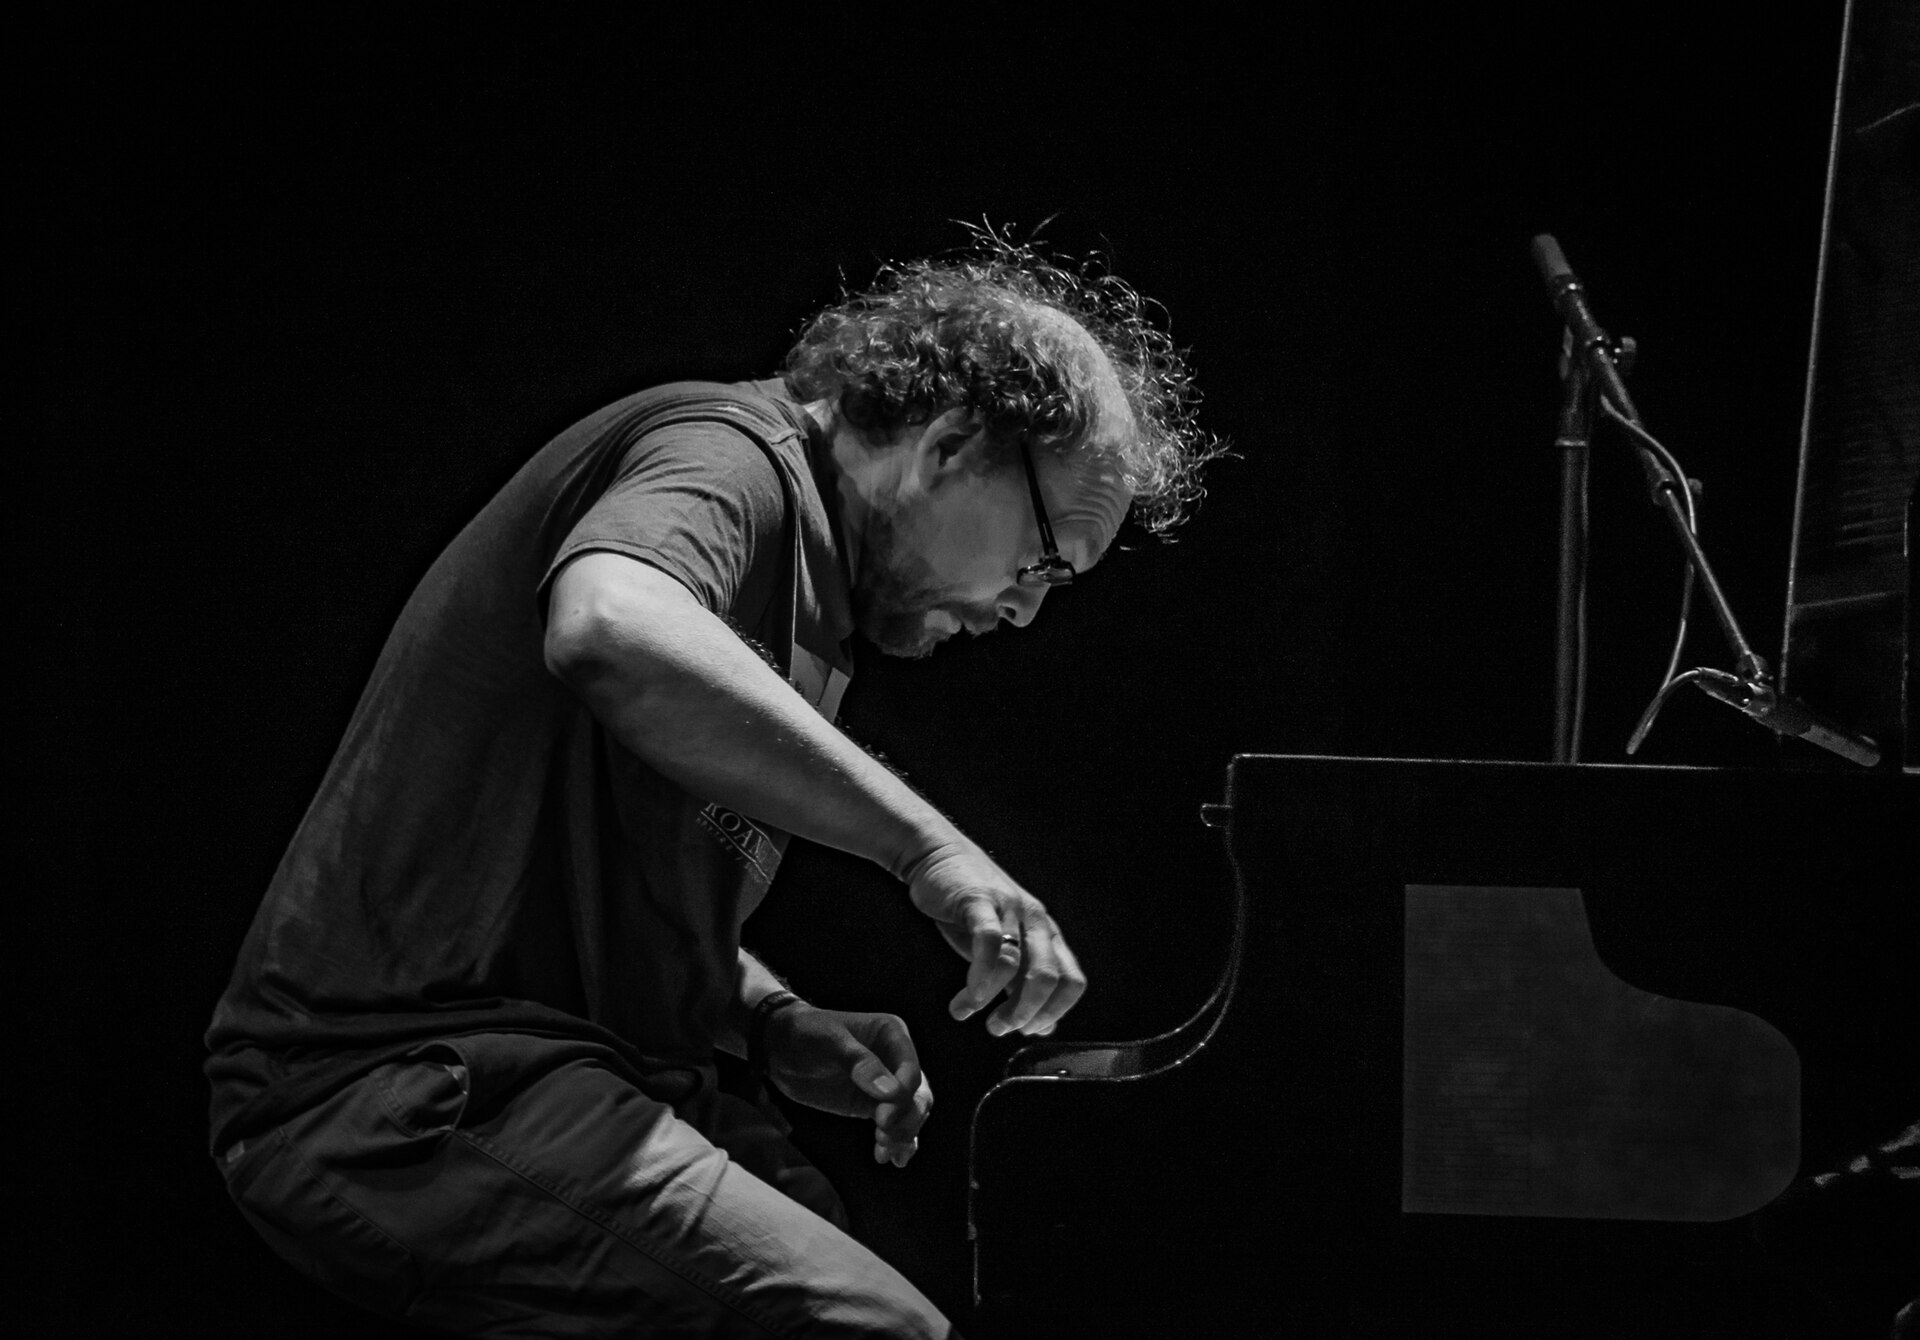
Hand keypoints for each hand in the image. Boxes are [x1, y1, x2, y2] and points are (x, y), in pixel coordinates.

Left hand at [762, 1005, 932, 1166]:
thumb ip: (860, 1063)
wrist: (779, 1047)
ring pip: (910, 1112)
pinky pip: (894, 1124)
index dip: (903, 1096)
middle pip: (917, 1094)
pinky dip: (897, 1141)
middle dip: (906, 1119)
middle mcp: (895, 1057)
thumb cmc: (805, 1033)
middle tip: (884, 1137)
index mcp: (892, 1033)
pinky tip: (889, 1158)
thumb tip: (890, 1093)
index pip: (911, 1070)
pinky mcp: (873, 1104)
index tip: (883, 1118)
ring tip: (884, 1153)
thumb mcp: (829, 1041)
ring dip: (902, 1134)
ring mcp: (886, 1083)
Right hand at [903, 838, 1086, 1037]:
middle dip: (1025, 1013)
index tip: (1027, 1030)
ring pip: (1017, 964)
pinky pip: (988, 944)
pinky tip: (965, 996)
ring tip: (971, 1012)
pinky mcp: (981, 902)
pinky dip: (978, 978)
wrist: (938, 858)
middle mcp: (1035, 922)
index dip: (1054, 1012)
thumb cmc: (969, 908)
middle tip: (1000, 1028)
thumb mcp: (1001, 948)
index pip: (1071, 981)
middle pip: (1048, 977)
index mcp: (1046, 935)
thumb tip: (1043, 1027)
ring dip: (994, 1000)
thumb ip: (1021, 985)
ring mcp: (1010, 910)